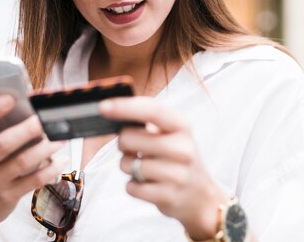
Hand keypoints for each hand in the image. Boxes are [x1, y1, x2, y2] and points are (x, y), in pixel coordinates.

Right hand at [0, 94, 64, 232]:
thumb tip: (27, 109)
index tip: (11, 98)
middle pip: (2, 144)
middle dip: (27, 129)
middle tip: (45, 118)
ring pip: (22, 162)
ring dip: (45, 148)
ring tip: (61, 136)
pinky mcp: (7, 197)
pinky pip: (33, 181)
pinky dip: (51, 169)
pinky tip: (61, 160)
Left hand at [99, 97, 228, 239]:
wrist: (201, 197)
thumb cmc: (176, 157)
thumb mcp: (171, 133)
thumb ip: (147, 120)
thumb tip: (111, 110)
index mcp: (182, 126)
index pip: (152, 111)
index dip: (125, 107)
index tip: (103, 106)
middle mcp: (183, 149)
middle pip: (129, 138)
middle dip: (123, 143)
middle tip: (133, 148)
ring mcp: (177, 174)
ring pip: (127, 164)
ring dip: (128, 166)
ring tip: (144, 168)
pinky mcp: (168, 197)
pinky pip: (131, 187)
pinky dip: (133, 185)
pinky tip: (147, 184)